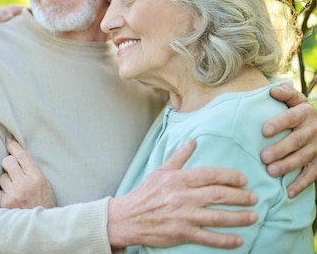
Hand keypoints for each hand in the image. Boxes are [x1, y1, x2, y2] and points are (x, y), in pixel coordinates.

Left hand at [0, 138, 55, 208]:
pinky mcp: (4, 203)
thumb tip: (17, 155)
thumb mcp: (44, 184)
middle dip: (8, 163)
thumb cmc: (44, 203)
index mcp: (36, 177)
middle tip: (12, 168)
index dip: (14, 145)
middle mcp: (24, 184)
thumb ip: (32, 170)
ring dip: (6, 180)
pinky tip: (12, 198)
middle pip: (7, 161)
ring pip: (2, 176)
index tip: (9, 141)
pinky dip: (4, 192)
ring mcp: (13, 194)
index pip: (22, 155)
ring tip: (15, 189)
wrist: (41, 226)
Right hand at [107, 139, 257, 248]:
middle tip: (254, 197)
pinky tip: (239, 240)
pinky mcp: (182, 233)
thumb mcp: (160, 171)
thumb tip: (192, 141)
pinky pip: (209, 237)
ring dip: (240, 217)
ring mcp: (184, 216)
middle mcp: (183, 196)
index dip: (230, 176)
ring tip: (253, 216)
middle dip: (240, 196)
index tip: (243, 179)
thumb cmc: (144, 193)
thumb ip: (178, 157)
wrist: (128, 217)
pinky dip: (226, 240)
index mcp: (178, 179)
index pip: (210, 175)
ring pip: (218, 216)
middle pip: (219, 195)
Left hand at [262, 82, 316, 196]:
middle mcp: (314, 130)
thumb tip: (273, 90)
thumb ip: (285, 93)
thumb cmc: (296, 110)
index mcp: (305, 113)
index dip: (280, 123)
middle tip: (263, 157)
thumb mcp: (294, 99)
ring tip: (271, 172)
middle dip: (281, 149)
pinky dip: (301, 184)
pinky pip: (313, 175)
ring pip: (304, 158)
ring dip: (288, 166)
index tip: (264, 130)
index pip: (293, 117)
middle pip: (297, 140)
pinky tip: (289, 192)